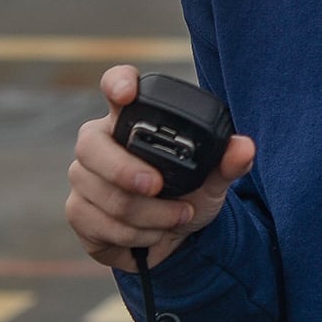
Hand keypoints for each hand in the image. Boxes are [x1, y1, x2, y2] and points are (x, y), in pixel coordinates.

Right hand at [64, 65, 256, 270]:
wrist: (177, 238)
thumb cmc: (190, 194)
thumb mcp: (215, 179)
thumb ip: (228, 161)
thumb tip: (244, 147)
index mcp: (134, 120)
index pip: (117, 86)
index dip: (118, 83)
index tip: (127, 92)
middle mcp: (101, 143)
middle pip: (92, 146)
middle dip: (126, 171)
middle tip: (157, 186)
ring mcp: (85, 177)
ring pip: (104, 193)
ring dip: (149, 214)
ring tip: (177, 216)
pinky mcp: (77, 210)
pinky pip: (97, 223)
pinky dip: (134, 234)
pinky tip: (153, 234)